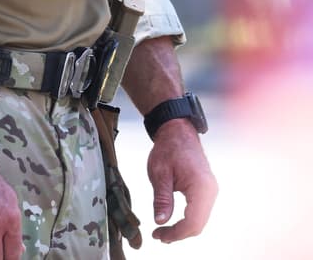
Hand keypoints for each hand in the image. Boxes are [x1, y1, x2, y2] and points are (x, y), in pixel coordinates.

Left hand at [146, 119, 216, 241]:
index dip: (176, 233)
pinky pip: (199, 212)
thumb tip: (161, 221)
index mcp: (201, 187)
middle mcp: (210, 191)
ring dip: (183, 229)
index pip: (192, 221)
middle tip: (158, 236)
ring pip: (199, 220)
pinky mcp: (206, 191)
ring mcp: (210, 191)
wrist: (178, 133)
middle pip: (198, 224)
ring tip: (163, 233)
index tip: (159, 235)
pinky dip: (187, 220)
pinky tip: (173, 223)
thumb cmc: (169, 148)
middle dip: (179, 234)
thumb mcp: (159, 173)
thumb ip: (162, 198)